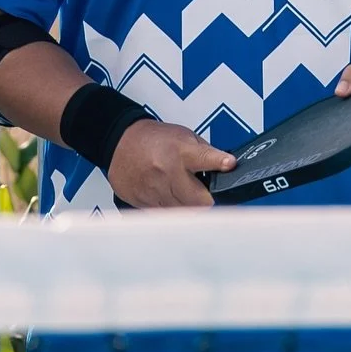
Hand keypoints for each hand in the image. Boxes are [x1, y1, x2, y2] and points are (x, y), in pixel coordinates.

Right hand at [107, 119, 236, 207]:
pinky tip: (169, 196)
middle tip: (207, 195)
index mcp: (180, 151)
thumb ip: (206, 153)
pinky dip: (172, 209)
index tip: (229, 164)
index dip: (221, 162)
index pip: (206, 158)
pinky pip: (165, 215)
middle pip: (199, 201)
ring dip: (189, 207)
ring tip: (184, 194)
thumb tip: (226, 168)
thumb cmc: (154, 139)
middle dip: (207, 200)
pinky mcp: (144, 202)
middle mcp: (167, 171)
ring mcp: (154, 189)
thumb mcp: (184, 136)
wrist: (120, 142)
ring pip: (183, 213)